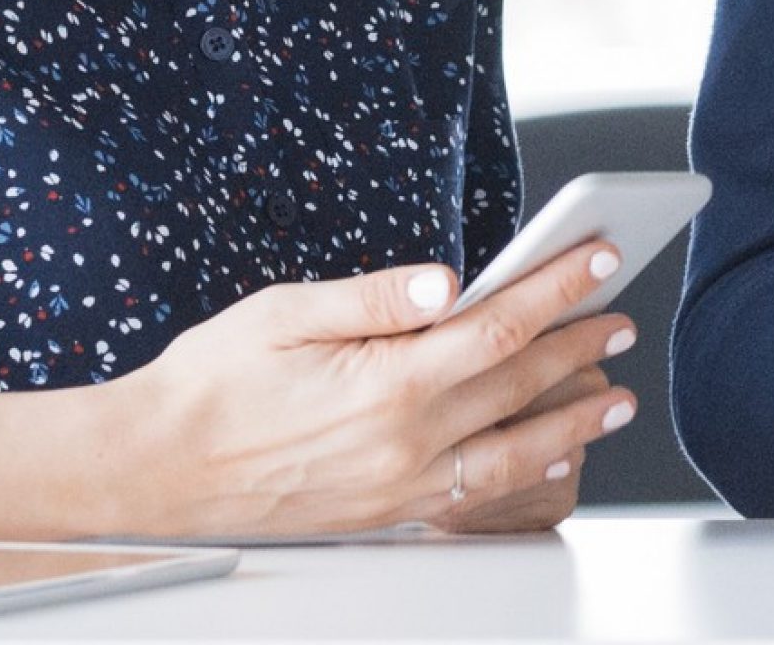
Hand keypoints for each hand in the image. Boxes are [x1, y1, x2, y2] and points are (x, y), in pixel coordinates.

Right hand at [101, 241, 639, 538]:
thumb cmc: (208, 384)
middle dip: (579, 349)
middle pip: (517, 387)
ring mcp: (398, 488)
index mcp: (385, 383)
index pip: (498, 325)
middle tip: (620, 319)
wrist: (153, 473)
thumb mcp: (284, 313)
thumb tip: (446, 278)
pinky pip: (474, 497)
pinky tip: (544, 460)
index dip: (557, 289)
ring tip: (615, 400)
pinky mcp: (385, 515)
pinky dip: (521, 476)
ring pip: (511, 452)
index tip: (598, 258)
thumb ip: (374, 297)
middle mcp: (403, 443)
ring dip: (571, 422)